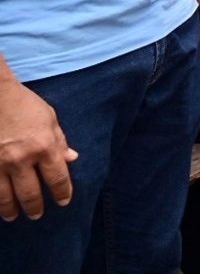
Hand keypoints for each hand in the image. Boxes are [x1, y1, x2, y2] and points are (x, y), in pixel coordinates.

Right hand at [0, 77, 75, 220]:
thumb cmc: (25, 105)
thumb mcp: (50, 119)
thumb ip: (60, 142)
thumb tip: (71, 159)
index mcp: (44, 147)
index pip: (57, 178)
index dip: (62, 193)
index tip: (63, 201)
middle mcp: (22, 159)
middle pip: (31, 193)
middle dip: (35, 207)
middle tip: (37, 215)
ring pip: (5, 197)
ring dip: (10, 209)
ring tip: (13, 215)